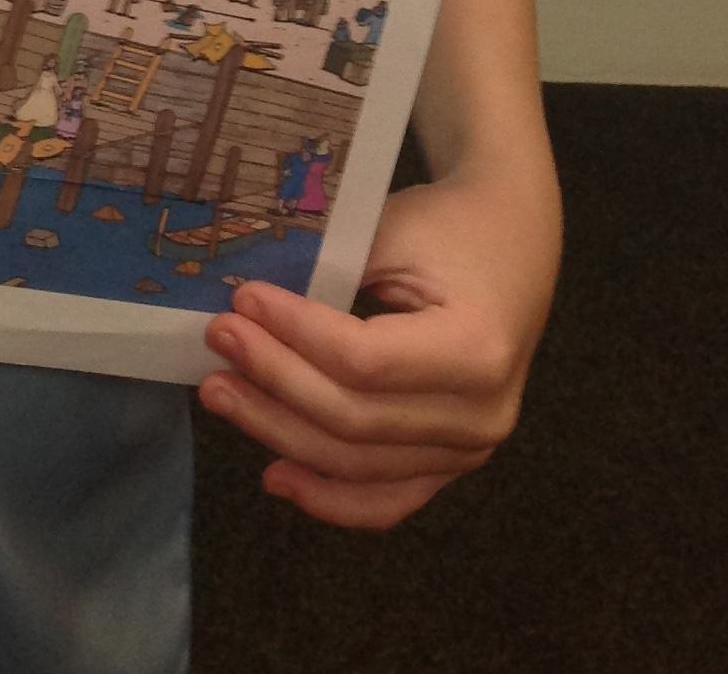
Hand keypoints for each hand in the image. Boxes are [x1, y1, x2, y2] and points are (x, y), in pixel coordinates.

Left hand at [197, 171, 557, 527]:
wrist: (509, 244)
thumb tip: (245, 307)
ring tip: (221, 395)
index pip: (364, 360)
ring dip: (280, 433)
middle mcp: (481, 414)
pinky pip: (386, 499)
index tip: (242, 300)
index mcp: (476, 348)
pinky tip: (276, 476)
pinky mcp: (450, 464)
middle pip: (354, 419)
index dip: (294, 336)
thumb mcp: (393, 231)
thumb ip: (330, 272)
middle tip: (218, 341)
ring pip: (358, 463)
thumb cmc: (446, 229)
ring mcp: (469, 450)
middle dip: (274, 380)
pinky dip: (329, 497)